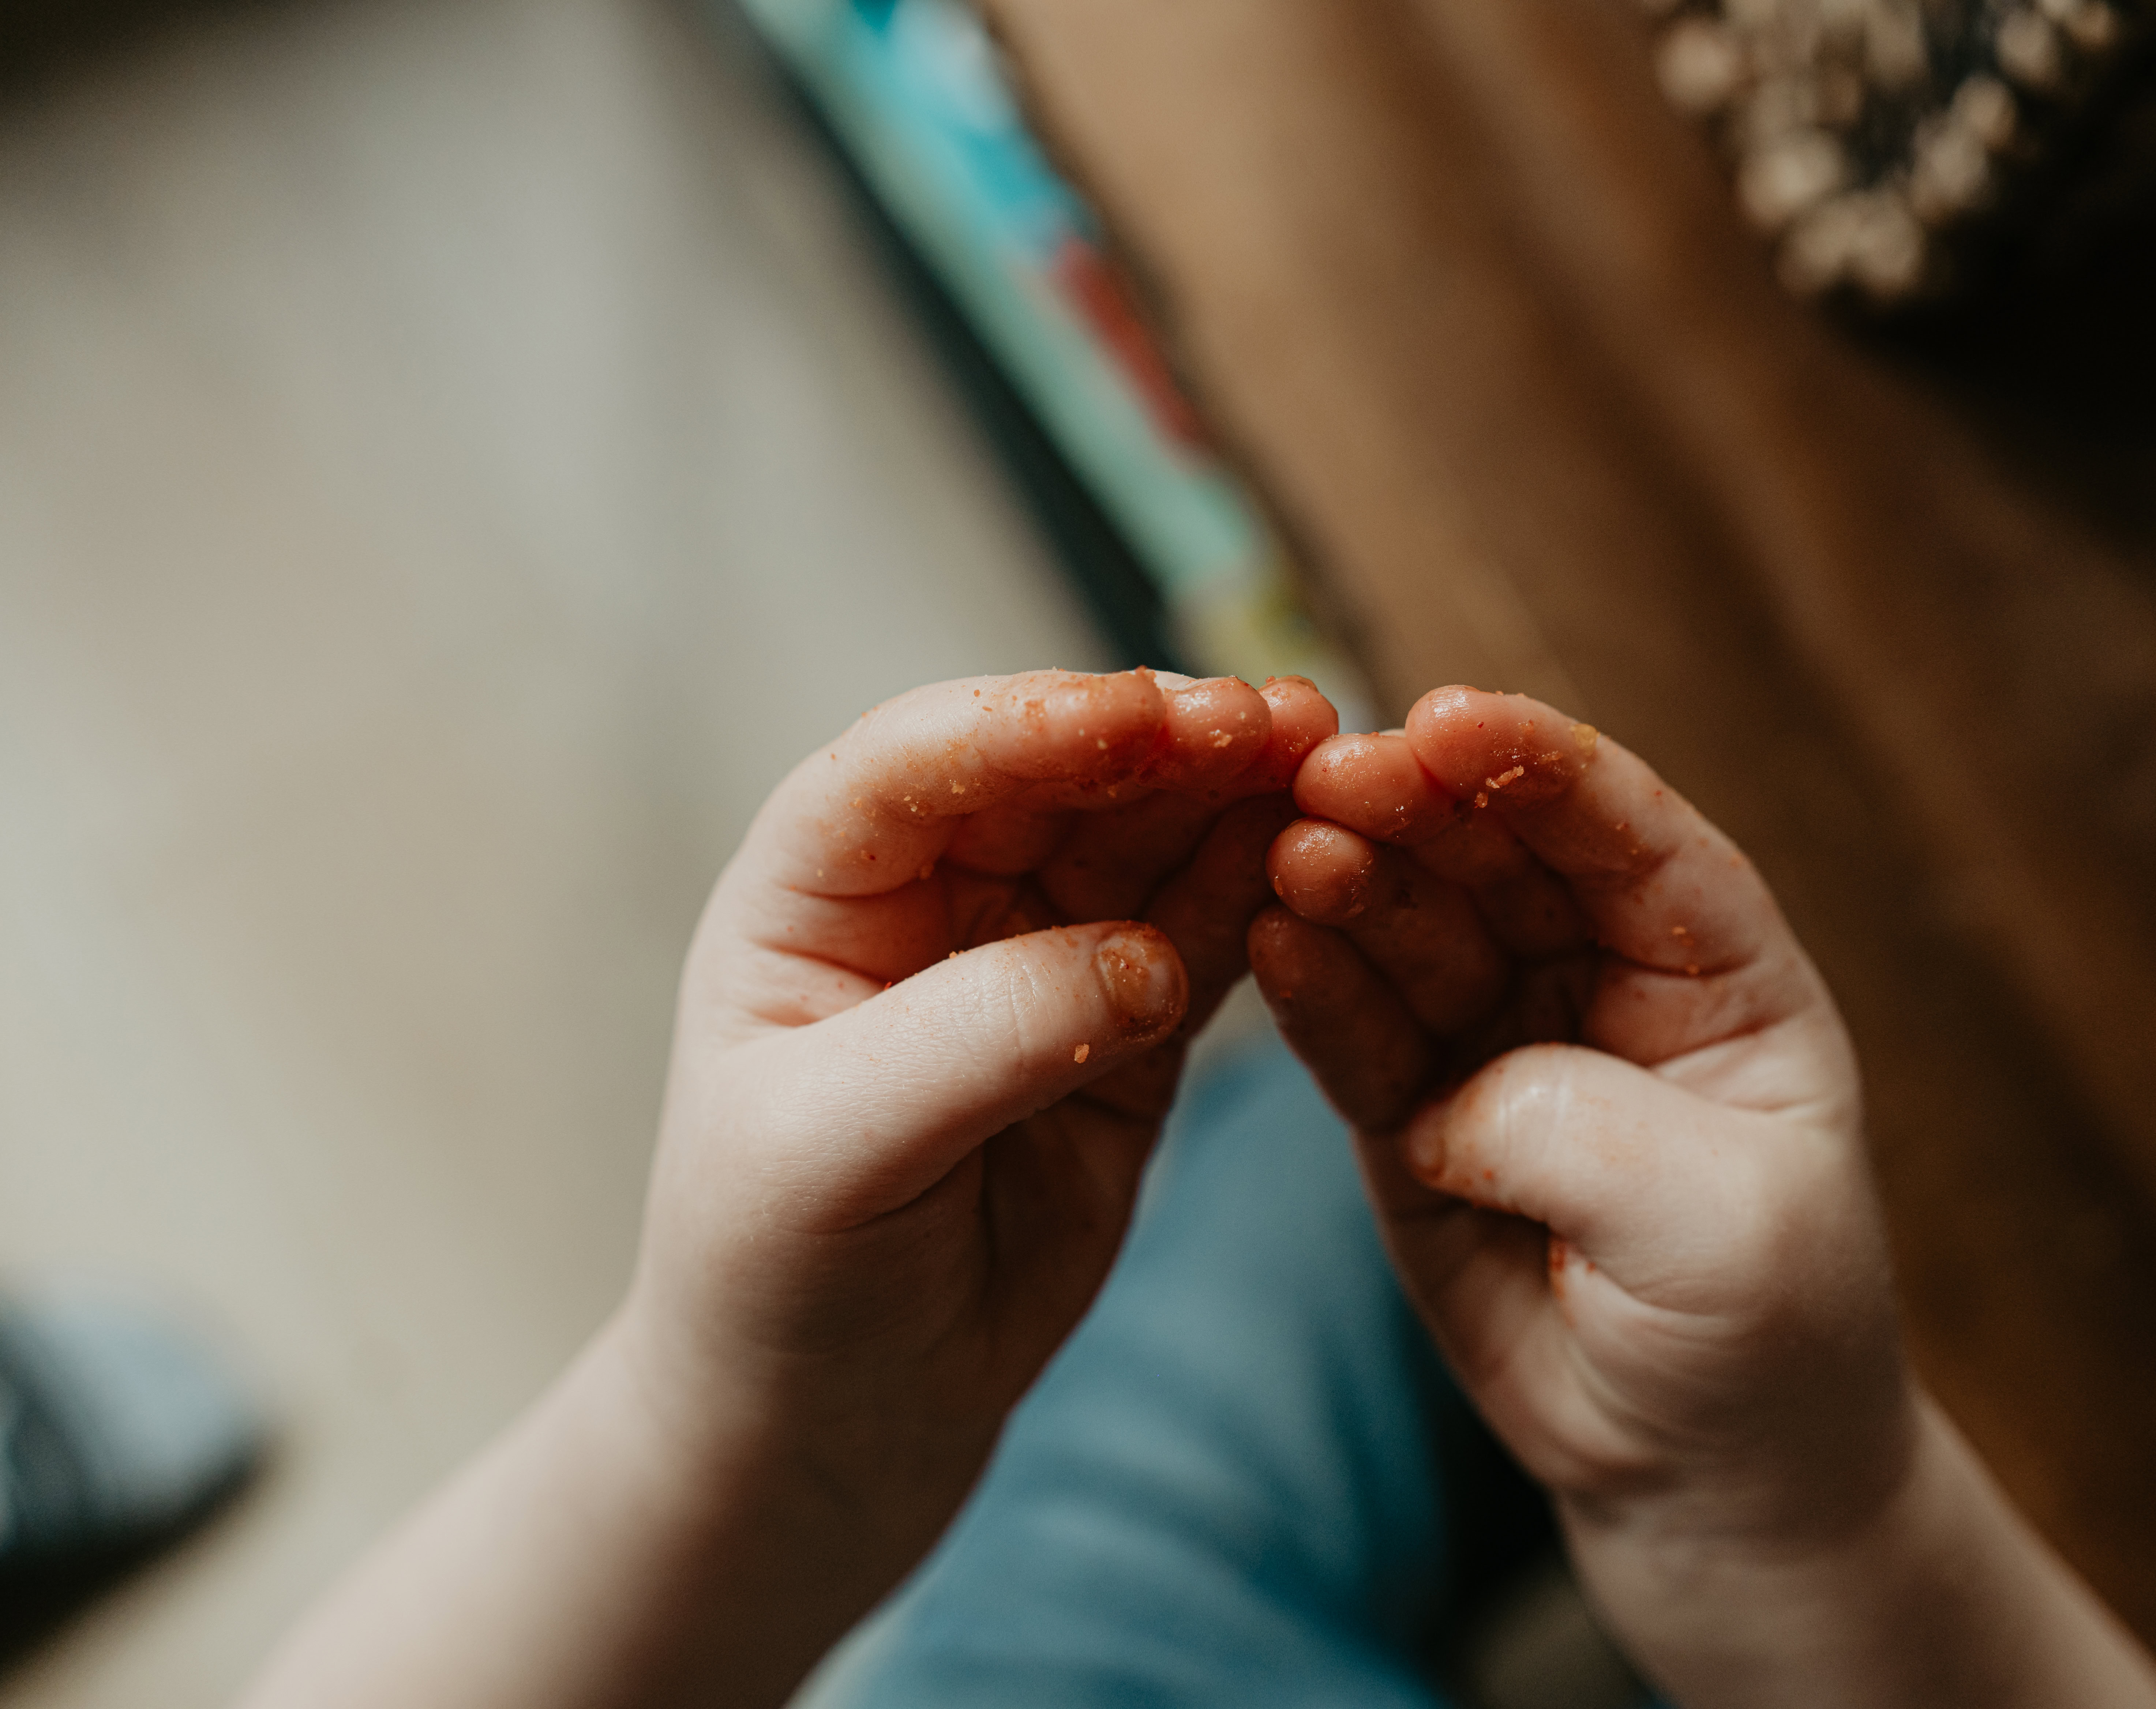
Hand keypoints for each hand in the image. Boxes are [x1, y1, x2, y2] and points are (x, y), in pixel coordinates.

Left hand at [628, 666, 1331, 1597]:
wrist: (835, 1410)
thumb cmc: (776, 1272)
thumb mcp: (829, 1152)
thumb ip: (981, 1038)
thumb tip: (1144, 963)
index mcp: (821, 888)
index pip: (922, 762)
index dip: (1036, 725)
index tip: (1147, 717)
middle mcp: (935, 893)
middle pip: (1061, 777)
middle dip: (1169, 742)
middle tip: (1283, 721)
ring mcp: (1041, 952)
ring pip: (1152, 842)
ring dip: (1238, 798)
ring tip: (1335, 765)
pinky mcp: (1130, 1026)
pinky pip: (1206, 937)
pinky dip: (1264, 899)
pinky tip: (1323, 858)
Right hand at [1251, 687, 1912, 1677]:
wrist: (1705, 1468)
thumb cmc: (1763, 1331)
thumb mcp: (1721, 1221)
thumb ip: (1580, 1130)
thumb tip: (1446, 1103)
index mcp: (1715, 963)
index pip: (1621, 830)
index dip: (1536, 765)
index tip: (1446, 719)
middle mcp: (1597, 978)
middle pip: (1494, 856)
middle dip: (1415, 807)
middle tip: (1330, 775)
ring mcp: (1496, 1039)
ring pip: (1408, 931)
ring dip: (1347, 883)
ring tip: (1288, 853)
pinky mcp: (1412, 1113)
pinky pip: (1354, 1034)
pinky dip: (1311, 989)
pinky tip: (1269, 940)